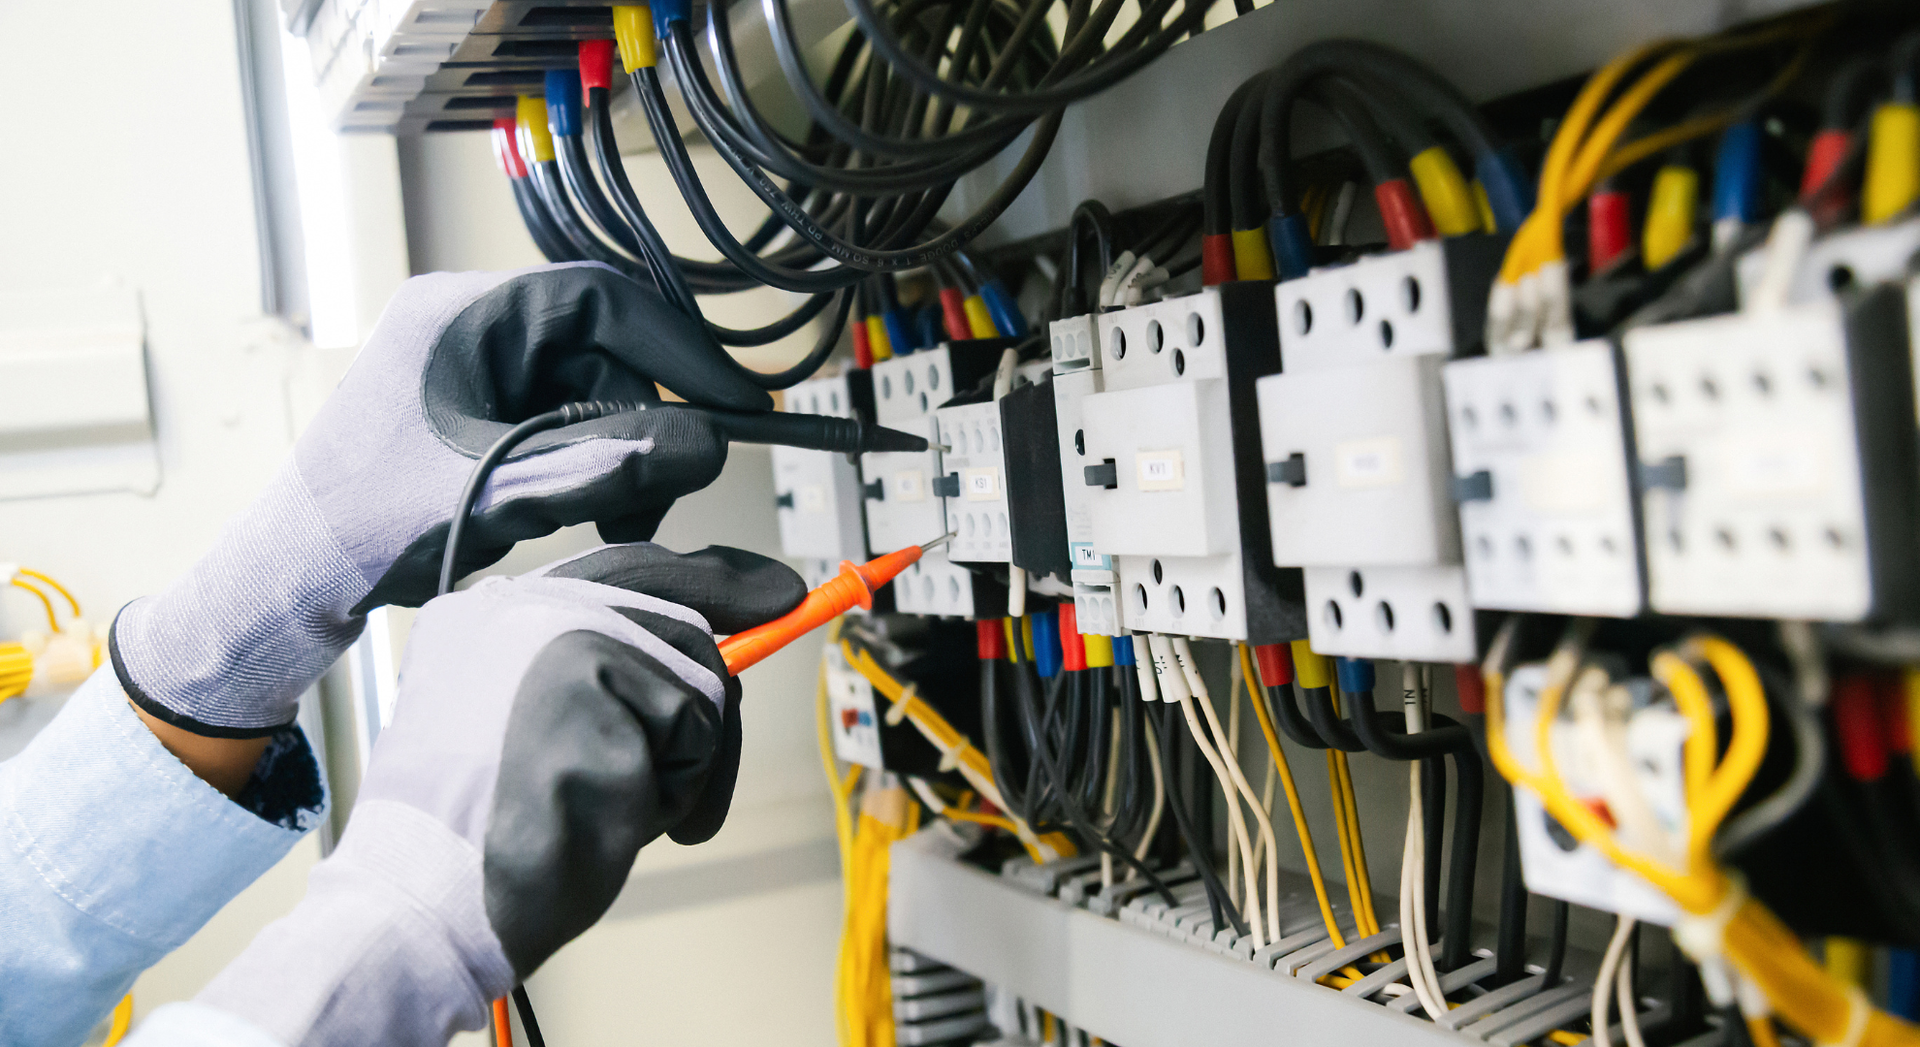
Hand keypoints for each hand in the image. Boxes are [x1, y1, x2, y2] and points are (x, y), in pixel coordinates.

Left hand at [112, 262, 768, 737]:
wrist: (296, 578)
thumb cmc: (366, 527)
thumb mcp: (499, 495)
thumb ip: (604, 468)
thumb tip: (705, 448)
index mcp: (461, 314)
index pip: (599, 299)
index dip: (678, 345)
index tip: (735, 401)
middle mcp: (470, 325)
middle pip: (602, 351)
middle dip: (644, 423)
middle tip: (664, 494)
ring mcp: (474, 366)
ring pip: (591, 391)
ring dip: (619, 454)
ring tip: (615, 521)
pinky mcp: (479, 408)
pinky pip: (564, 419)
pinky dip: (590, 465)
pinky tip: (584, 512)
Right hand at [192, 543, 804, 1045]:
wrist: (423, 906)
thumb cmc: (481, 844)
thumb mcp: (530, 735)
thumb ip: (598, 683)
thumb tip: (716, 663)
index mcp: (487, 616)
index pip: (625, 570)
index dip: (711, 580)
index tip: (773, 592)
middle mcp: (519, 604)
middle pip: (679, 615)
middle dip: (720, 690)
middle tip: (721, 732)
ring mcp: (556, 636)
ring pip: (698, 679)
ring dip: (686, 764)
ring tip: (612, 809)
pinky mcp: (593, 680)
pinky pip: (697, 731)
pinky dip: (680, 790)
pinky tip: (611, 818)